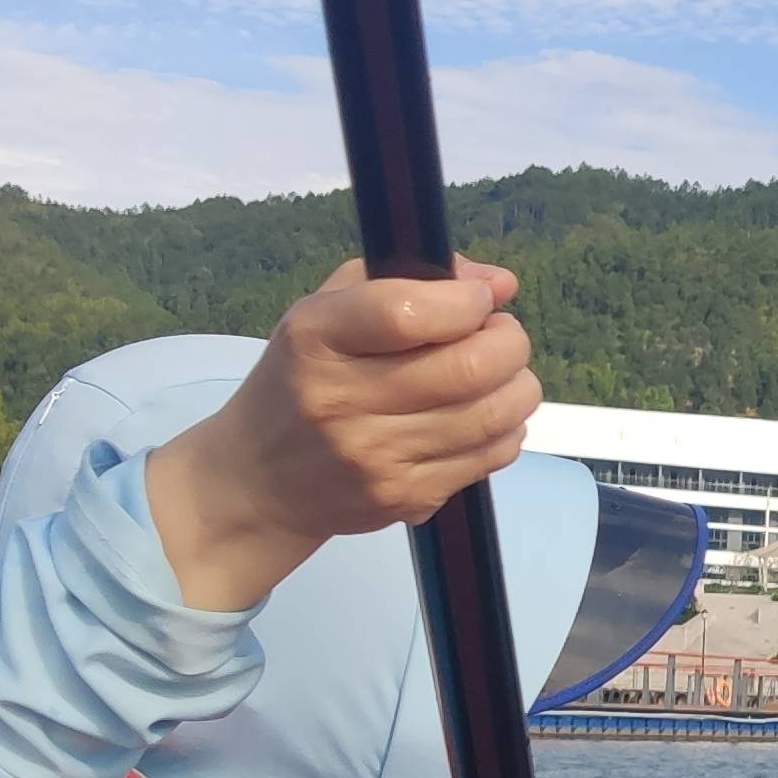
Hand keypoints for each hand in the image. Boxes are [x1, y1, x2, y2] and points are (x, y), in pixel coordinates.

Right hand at [146, 256, 536, 610]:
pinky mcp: (405, 497)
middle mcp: (341, 401)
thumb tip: (499, 282)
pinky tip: (484, 416)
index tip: (477, 300)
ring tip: (501, 375)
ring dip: (517, 387)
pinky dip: (506, 429)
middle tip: (502, 336)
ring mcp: (375, 457)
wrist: (259, 480)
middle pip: (469, 368)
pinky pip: (490, 457)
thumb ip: (409, 280)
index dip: (466, 302)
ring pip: (492, 416)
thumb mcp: (327, 312)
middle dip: (509, 343)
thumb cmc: (303, 379)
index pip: (408, 313)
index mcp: (316, 339)